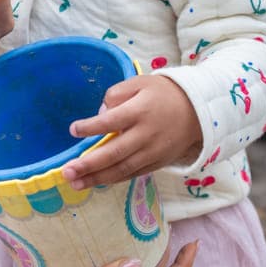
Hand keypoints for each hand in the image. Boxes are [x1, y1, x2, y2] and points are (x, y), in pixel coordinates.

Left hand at [61, 74, 202, 188]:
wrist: (198, 111)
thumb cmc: (163, 93)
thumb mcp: (140, 83)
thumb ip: (116, 94)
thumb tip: (100, 114)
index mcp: (140, 111)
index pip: (111, 121)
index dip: (91, 127)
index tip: (73, 130)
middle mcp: (145, 135)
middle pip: (114, 153)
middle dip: (89, 164)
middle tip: (67, 172)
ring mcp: (152, 152)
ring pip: (122, 169)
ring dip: (97, 178)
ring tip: (75, 183)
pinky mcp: (157, 163)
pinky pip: (132, 174)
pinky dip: (114, 179)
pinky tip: (96, 182)